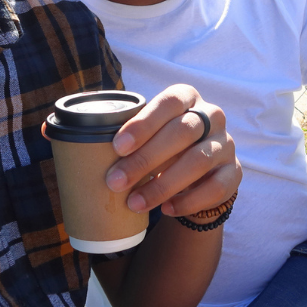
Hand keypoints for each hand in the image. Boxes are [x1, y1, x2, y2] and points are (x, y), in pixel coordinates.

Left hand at [105, 84, 240, 216]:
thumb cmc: (163, 146)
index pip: (169, 102)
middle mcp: (211, 115)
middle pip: (182, 132)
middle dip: (145, 158)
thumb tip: (72, 144)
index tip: (117, 147)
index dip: (143, 123)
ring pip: (199, 161)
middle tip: (115, 181)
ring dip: (162, 185)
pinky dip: (188, 201)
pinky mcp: (234, 172)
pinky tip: (166, 209)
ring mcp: (226, 144)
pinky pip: (215, 187)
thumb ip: (126, 135)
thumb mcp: (149, 133)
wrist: (199, 171)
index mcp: (187, 98)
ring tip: (134, 202)